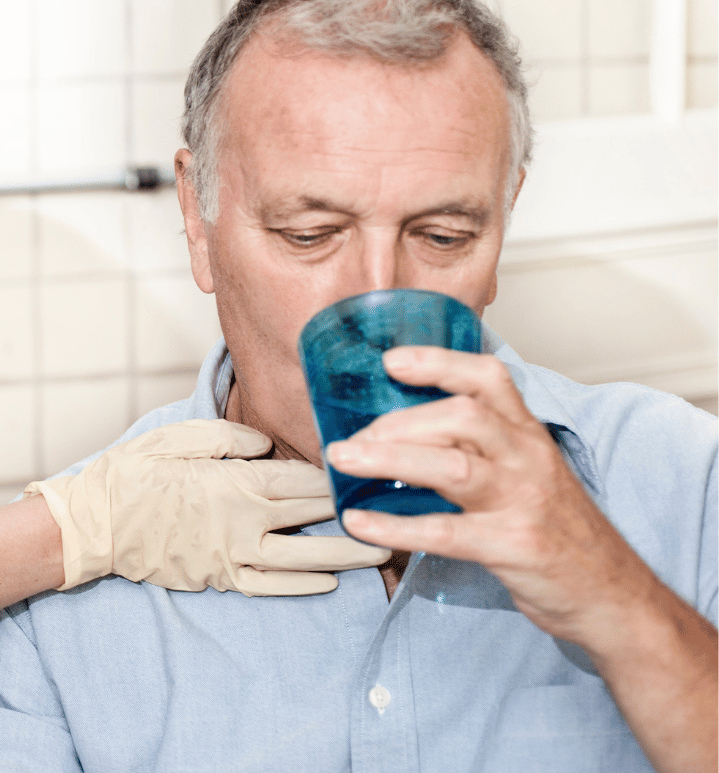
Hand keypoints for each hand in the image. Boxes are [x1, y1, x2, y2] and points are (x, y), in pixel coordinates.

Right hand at [27, 419, 389, 595]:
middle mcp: (243, 523)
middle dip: (355, 516)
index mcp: (236, 483)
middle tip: (397, 514)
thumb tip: (267, 445)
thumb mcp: (177, 437)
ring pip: (303, 560)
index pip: (303, 480)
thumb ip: (229, 438)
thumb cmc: (133, 473)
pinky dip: (302, 586)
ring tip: (382, 554)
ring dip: (344, 556)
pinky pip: (270, 586)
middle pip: (313, 520)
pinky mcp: (220, 578)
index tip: (372, 472)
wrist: (93, 525)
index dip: (340, 478)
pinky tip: (329, 583)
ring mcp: (233, 556)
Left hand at [326, 346, 659, 648]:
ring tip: (344, 460)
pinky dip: (396, 526)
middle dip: (399, 421)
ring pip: (451, 466)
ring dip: (389, 458)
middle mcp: (528, 459)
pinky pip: (445, 531)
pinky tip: (360, 523)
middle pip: (462, 416)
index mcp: (528, 435)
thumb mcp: (529, 473)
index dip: (440, 362)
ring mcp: (522, 502)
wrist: (612, 594)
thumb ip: (482, 449)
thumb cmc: (556, 528)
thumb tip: (403, 437)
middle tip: (353, 438)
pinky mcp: (512, 546)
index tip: (392, 361)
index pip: (489, 378)